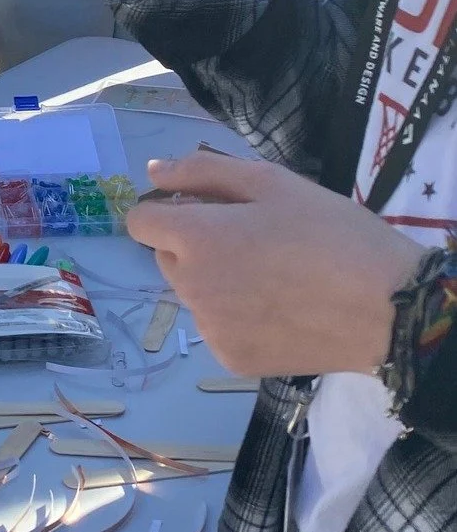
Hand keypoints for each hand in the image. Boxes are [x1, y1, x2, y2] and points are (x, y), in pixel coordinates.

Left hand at [127, 152, 424, 377]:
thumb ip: (201, 172)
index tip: (204, 210)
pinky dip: (236, 317)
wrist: (390, 310)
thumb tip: (153, 172)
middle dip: (194, 245)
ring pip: (192, 293)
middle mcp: (190, 286)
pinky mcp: (231, 359)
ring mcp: (209, 328)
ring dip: (214, 281)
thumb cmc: (331, 233)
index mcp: (195, 239)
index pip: (141, 223)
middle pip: (167, 257)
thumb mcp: (271, 182)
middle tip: (252, 240)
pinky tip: (280, 309)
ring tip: (273, 275)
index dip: (166, 211)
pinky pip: (217, 327)